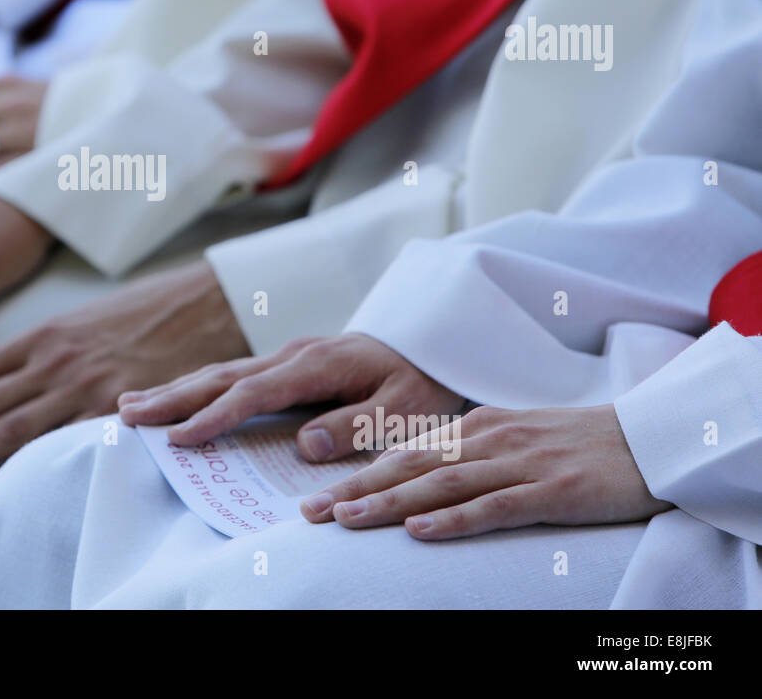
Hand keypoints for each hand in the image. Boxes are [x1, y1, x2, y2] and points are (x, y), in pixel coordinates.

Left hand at [0, 259, 247, 495]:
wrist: (204, 302)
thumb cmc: (147, 314)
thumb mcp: (86, 324)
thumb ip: (48, 354)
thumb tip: (14, 383)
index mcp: (40, 337)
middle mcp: (49, 361)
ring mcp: (80, 385)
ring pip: (3, 427)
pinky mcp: (112, 408)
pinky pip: (58, 443)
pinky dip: (20, 468)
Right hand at [118, 333, 463, 460]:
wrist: (431, 343)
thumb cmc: (421, 382)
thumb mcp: (403, 411)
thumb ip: (354, 425)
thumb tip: (303, 445)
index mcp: (317, 365)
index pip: (254, 394)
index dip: (214, 417)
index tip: (179, 438)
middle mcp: (293, 355)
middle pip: (223, 377)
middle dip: (173, 397)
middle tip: (127, 415)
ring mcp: (286, 356)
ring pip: (221, 372)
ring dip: (175, 390)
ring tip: (130, 407)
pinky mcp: (285, 362)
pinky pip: (233, 375)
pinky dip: (197, 387)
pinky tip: (174, 398)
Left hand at [301, 404, 671, 539]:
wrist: (649, 439)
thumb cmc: (577, 445)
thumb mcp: (513, 440)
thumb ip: (466, 455)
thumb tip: (414, 479)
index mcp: (477, 428)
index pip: (404, 454)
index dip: (357, 476)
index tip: (317, 499)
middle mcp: (489, 439)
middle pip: (410, 467)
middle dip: (356, 490)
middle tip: (311, 514)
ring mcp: (520, 463)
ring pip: (442, 484)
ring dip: (390, 503)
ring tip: (347, 520)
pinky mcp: (552, 489)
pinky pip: (496, 506)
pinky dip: (455, 520)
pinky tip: (421, 532)